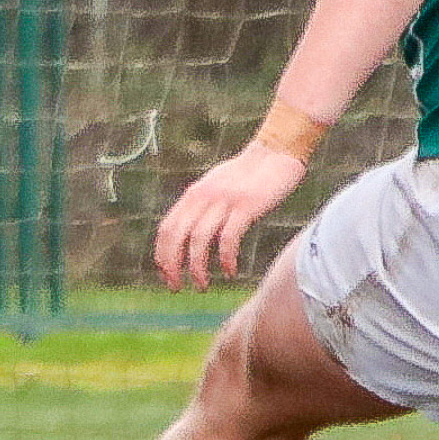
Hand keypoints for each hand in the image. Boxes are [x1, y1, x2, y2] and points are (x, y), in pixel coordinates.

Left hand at [154, 141, 308, 291]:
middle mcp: (202, 197)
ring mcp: (223, 201)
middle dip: (171, 265)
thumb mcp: (216, 187)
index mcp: (193, 195)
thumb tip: (190, 232)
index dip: (162, 254)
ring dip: (197, 267)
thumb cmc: (248, 174)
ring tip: (202, 284)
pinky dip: (225, 258)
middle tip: (176, 287)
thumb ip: (202, 206)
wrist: (275, 152)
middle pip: (176, 236)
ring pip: (198, 240)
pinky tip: (229, 271)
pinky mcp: (245, 205)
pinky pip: (228, 238)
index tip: (166, 275)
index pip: (166, 229)